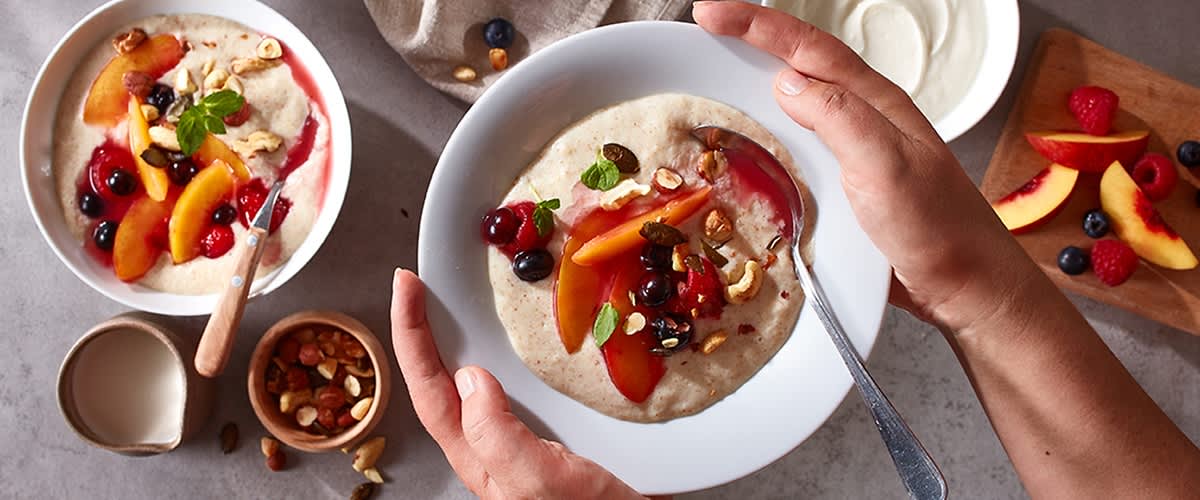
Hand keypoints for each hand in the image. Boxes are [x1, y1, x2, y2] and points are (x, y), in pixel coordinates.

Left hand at [390, 269, 648, 499]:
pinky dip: (516, 353)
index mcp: (476, 452)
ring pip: (481, 377)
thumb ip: (496, 434)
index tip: (407, 286)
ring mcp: (520, 437)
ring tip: (462, 299)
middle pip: (442, 377)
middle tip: (421, 283)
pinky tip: (533, 340)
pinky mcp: (553, 432)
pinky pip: (521, 383)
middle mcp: (490, 442)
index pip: (428, 386)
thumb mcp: (535, 481)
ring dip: (467, 336)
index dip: (411, 334)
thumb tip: (469, 376)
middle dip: (427, 328)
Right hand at [694, 2, 1036, 332]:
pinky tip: (744, 149)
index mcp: (874, 102)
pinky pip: (795, 147)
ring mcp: (853, 151)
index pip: (809, 48)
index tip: (711, 13)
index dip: (757, 25)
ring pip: (795, 106)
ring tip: (710, 84)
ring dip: (753, 89)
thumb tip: (786, 81)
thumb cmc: (937, 228)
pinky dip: (764, 135)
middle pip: (800, 66)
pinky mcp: (844, 185)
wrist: (966, 286)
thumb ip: (839, 118)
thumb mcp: (887, 166)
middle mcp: (862, 119)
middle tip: (702, 36)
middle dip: (749, 44)